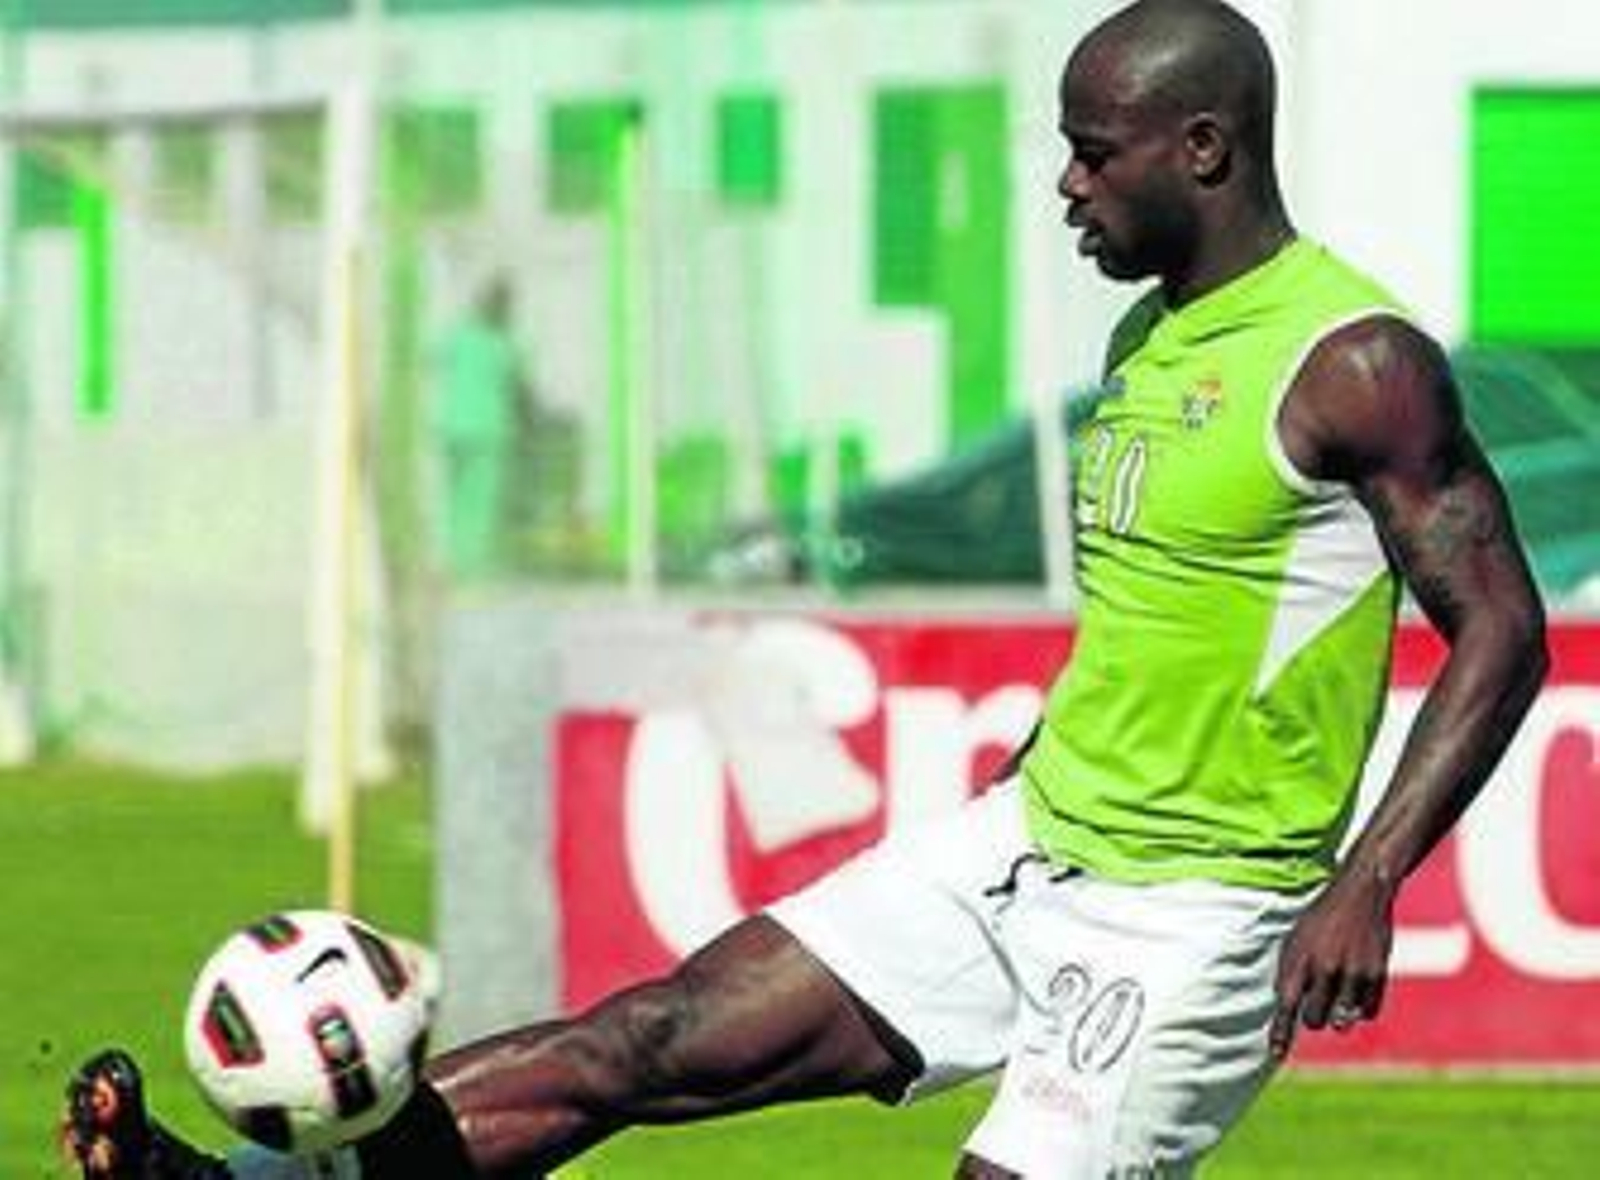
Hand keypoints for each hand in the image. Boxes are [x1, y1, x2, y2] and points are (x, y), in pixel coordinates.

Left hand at [1268, 865, 1397, 1059]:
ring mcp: (1352, 973)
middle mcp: (1324, 968)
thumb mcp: (1296, 940)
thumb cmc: (1321, 919)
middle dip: (1312, 1016)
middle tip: (1318, 997)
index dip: (1281, 1032)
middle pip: (1314, 1020)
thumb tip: (1287, 1010)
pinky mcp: (1377, 975)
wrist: (1361, 893)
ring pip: (1340, 1020)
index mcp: (1298, 958)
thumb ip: (1290, 974)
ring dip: (1336, 1015)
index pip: (1285, 1005)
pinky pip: (1366, 1013)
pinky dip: (1359, 1008)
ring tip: (1337, 990)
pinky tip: (1356, 986)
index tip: (1275, 1054)